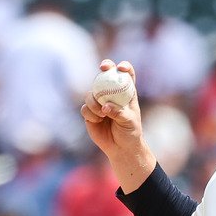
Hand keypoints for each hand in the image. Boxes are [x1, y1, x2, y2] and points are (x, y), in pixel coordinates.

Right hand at [80, 60, 154, 191]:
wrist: (121, 148)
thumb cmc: (130, 133)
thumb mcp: (129, 122)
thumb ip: (118, 112)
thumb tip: (105, 107)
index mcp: (126, 93)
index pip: (127, 75)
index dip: (124, 67)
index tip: (121, 68)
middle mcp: (112, 94)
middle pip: (106, 75)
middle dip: (105, 67)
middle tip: (103, 68)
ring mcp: (99, 102)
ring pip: (91, 93)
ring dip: (94, 102)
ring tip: (102, 115)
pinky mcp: (90, 113)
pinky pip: (85, 108)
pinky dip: (90, 113)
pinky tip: (97, 121)